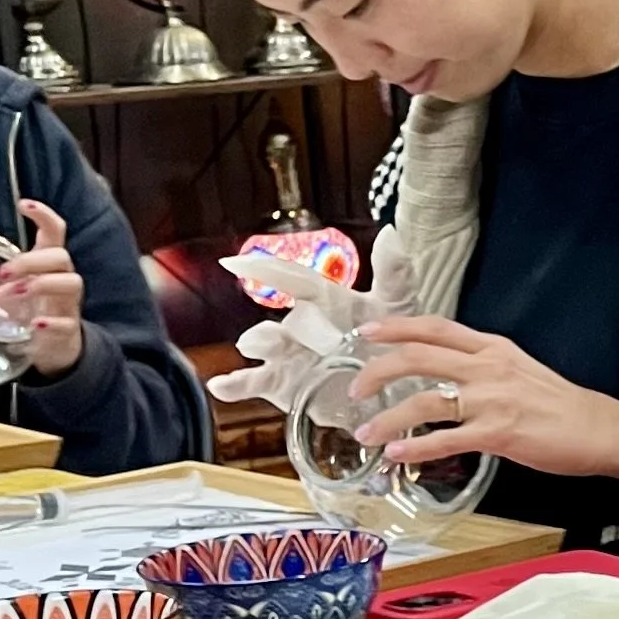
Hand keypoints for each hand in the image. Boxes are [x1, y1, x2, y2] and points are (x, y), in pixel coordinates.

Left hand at [3, 200, 85, 378]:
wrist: (55, 348)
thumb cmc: (32, 311)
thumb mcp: (6, 298)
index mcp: (47, 265)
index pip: (54, 232)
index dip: (43, 215)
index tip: (22, 204)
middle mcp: (62, 279)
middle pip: (60, 256)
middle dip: (31, 260)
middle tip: (1, 273)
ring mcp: (68, 304)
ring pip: (71, 282)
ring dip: (42, 284)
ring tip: (15, 292)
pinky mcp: (69, 330)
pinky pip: (67, 322)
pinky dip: (52, 322)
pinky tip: (35, 325)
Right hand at [212, 227, 417, 418]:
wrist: (396, 382)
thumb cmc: (391, 336)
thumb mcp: (397, 304)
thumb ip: (393, 271)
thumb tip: (390, 233)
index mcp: (322, 301)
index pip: (293, 280)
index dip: (267, 269)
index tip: (236, 262)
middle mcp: (299, 326)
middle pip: (279, 323)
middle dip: (268, 330)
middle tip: (259, 337)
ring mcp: (288, 356)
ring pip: (266, 350)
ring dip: (257, 348)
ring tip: (251, 349)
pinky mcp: (284, 386)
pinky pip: (255, 383)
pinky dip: (236, 385)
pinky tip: (221, 385)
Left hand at [352, 313, 618, 482]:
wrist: (600, 429)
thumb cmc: (561, 405)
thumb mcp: (519, 370)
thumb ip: (481, 368)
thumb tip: (444, 377)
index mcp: (492, 348)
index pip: (434, 328)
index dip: (396, 328)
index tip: (368, 334)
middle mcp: (488, 367)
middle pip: (417, 357)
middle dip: (377, 372)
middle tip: (354, 390)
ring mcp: (493, 399)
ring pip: (424, 400)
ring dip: (388, 418)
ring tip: (367, 433)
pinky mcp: (499, 433)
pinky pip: (445, 440)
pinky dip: (415, 449)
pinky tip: (397, 456)